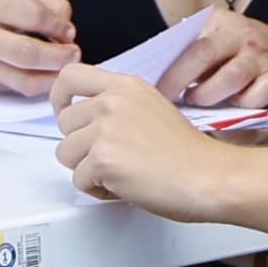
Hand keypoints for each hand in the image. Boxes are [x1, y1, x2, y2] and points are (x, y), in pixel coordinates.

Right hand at [0, 0, 74, 93]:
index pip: (32, 14)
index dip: (58, 23)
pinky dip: (42, 84)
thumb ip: (42, 0)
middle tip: (72, 52)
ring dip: (54, 75)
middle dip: (60, 55)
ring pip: (26, 80)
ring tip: (64, 64)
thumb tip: (67, 25)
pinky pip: (21, 89)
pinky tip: (49, 73)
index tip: (67, 28)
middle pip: (28, 52)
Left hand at [53, 70, 246, 222]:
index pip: (70, 75)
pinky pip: (78, 181)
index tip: (64, 112)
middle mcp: (112, 102)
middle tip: (111, 157)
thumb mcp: (152, 108)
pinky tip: (125, 186)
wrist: (208, 176)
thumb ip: (118, 106)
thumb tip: (88, 119)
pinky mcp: (102, 159)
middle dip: (80, 146)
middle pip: (64, 123)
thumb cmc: (188, 153)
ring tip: (120, 173)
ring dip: (87, 170)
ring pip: (65, 153)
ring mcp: (105, 129)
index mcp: (125, 86)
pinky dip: (98, 191)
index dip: (59, 97)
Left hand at [155, 9, 267, 110]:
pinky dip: (237, 113)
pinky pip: (255, 100)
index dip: (170, 71)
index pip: (189, 43)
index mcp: (219, 22)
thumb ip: (189, 59)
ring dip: (209, 96)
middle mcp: (241, 35)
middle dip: (180, 80)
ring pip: (231, 78)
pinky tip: (229, 115)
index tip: (153, 91)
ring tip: (199, 105)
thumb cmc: (237, 58)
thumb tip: (156, 88)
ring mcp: (261, 58)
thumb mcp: (215, 46)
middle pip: (205, 54)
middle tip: (169, 102)